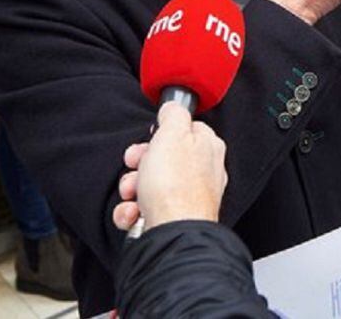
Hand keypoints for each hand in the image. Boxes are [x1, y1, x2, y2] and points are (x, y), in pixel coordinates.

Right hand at [112, 103, 227, 230]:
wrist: (173, 232)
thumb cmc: (176, 186)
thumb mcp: (172, 133)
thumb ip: (173, 114)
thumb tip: (172, 107)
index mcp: (207, 146)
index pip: (183, 130)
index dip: (159, 135)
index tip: (147, 141)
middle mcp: (203, 172)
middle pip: (162, 158)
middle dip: (140, 164)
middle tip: (136, 168)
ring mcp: (188, 197)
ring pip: (150, 185)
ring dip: (132, 190)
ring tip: (133, 195)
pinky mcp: (174, 219)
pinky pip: (146, 209)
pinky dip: (134, 212)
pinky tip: (134, 213)